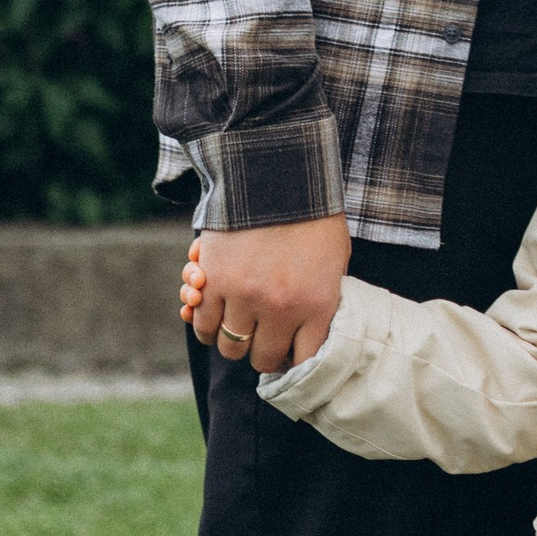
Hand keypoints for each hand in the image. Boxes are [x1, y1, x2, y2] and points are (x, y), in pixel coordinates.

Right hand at [187, 215, 351, 374]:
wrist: (278, 174)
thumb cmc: (313, 218)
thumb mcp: (335, 262)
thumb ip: (323, 300)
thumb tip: (310, 332)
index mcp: (318, 305)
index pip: (304, 360)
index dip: (294, 360)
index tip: (289, 353)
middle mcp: (281, 309)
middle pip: (263, 358)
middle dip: (262, 352)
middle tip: (260, 340)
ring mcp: (244, 297)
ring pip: (230, 345)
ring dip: (231, 339)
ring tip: (236, 326)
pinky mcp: (213, 283)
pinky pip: (202, 323)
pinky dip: (205, 324)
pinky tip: (213, 315)